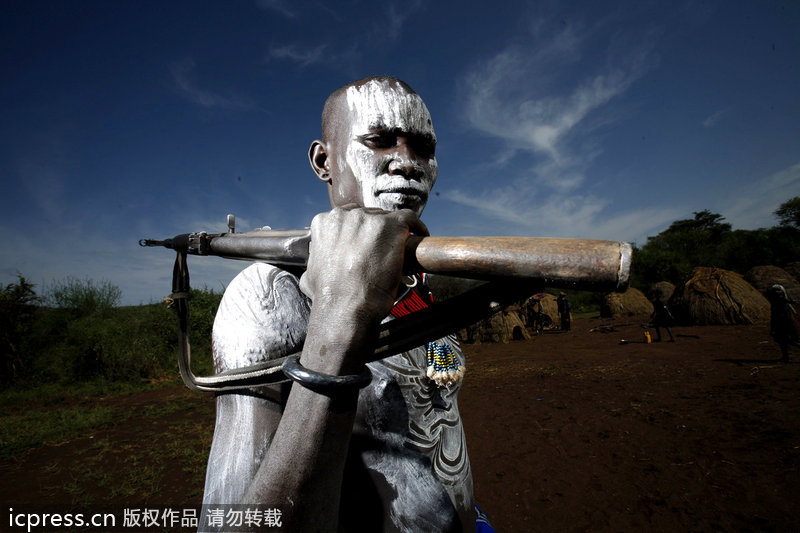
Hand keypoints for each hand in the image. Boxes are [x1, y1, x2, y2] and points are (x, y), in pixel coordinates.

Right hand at [300, 205, 427, 326]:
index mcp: (325, 223)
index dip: (359, 232)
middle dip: (376, 232)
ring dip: (394, 233)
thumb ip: (314, 264)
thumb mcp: (309, 276)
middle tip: (383, 251)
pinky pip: (410, 218)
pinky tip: (420, 235)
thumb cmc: (329, 296)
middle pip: (368, 217)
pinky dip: (416, 226)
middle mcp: (346, 215)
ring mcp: (370, 218)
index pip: (348, 219)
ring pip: (387, 218)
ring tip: (400, 250)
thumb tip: (313, 272)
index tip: (367, 243)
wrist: (346, 307)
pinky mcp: (392, 226)